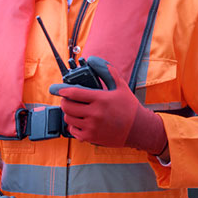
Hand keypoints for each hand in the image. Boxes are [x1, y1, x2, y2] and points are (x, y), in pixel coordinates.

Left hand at [49, 56, 166, 154]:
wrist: (139, 130)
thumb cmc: (129, 107)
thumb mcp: (120, 86)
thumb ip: (106, 71)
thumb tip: (92, 59)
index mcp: (100, 99)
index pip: (73, 93)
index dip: (62, 90)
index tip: (57, 89)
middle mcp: (95, 114)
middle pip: (67, 106)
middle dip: (65, 101)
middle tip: (68, 99)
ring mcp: (93, 127)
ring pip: (68, 118)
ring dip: (69, 113)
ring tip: (74, 110)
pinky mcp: (92, 137)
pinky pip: (73, 131)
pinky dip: (73, 126)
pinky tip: (79, 121)